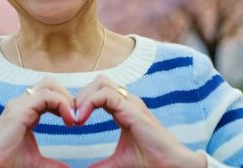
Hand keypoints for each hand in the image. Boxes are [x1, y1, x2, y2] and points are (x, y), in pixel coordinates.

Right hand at [0, 78, 73, 167]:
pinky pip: (47, 96)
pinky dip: (62, 104)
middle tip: (75, 117)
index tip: (73, 123)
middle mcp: (21, 104)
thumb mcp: (37, 162)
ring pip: (49, 85)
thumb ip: (53, 164)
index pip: (49, 95)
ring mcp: (19, 104)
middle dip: (66, 96)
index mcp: (25, 112)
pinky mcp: (19, 109)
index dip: (65, 104)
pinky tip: (68, 120)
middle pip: (50, 84)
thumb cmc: (7, 165)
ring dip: (65, 98)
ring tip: (72, 118)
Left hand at [75, 75, 206, 167]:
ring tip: (76, 117)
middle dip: (81, 95)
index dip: (83, 102)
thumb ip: (101, 165)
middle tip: (72, 117)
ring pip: (102, 82)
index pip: (99, 92)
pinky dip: (90, 103)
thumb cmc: (151, 162)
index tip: (72, 122)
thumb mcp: (118, 163)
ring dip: (84, 97)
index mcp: (123, 109)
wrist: (171, 167)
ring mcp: (131, 103)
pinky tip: (81, 119)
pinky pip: (106, 95)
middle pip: (98, 82)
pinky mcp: (133, 109)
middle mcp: (128, 102)